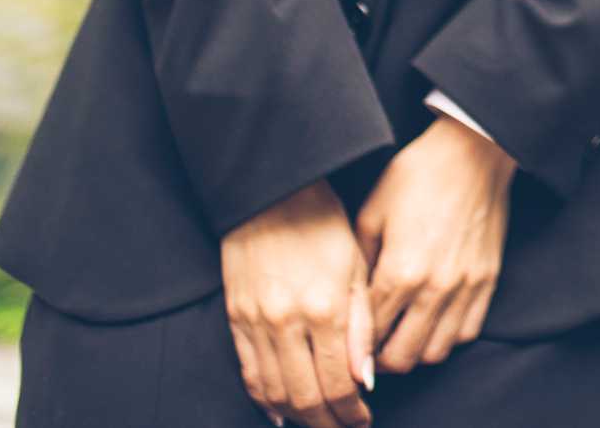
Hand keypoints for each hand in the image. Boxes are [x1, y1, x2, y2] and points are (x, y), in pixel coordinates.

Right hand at [220, 180, 372, 427]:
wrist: (271, 194)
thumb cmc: (323, 224)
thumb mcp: (358, 268)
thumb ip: (362, 327)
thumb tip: (364, 379)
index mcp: (325, 308)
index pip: (337, 382)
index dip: (351, 411)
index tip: (363, 419)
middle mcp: (287, 322)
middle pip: (304, 396)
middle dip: (326, 422)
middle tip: (343, 427)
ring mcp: (256, 323)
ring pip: (273, 392)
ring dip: (297, 415)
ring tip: (317, 421)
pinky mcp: (235, 319)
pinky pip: (248, 373)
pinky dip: (264, 398)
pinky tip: (280, 411)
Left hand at [353, 114, 517, 376]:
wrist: (473, 152)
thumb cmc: (417, 175)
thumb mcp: (372, 213)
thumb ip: (359, 263)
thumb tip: (350, 302)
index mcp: (400, 270)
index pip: (369, 336)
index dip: (353, 350)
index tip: (345, 351)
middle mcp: (434, 287)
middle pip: (402, 357)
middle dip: (380, 361)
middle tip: (371, 350)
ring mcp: (466, 286)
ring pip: (436, 352)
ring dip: (414, 352)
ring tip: (401, 338)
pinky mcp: (488, 280)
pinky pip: (467, 332)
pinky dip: (447, 338)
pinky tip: (433, 323)